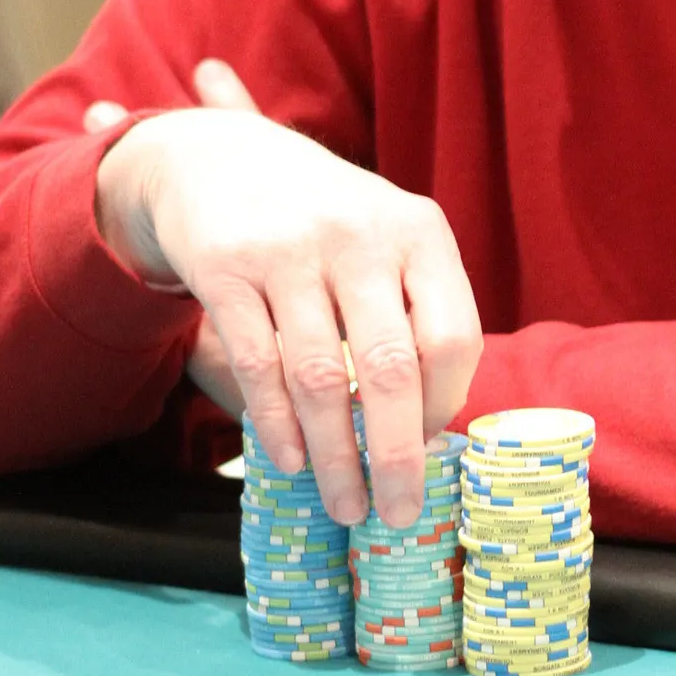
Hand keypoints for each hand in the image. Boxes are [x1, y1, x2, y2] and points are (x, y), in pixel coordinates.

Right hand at [90, 62, 481, 524]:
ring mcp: (289, 251)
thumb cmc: (327, 224)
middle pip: (390, 369)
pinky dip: (278, 426)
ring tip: (345, 505)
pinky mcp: (225, 269)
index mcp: (418, 232)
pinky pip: (261, 366)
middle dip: (395, 456)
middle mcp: (359, 236)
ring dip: (334, 457)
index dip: (445, 406)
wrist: (221, 160)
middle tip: (397, 515)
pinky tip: (291, 462)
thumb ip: (415, 315)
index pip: (453, 337)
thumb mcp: (387, 242)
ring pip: (321, 379)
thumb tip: (428, 431)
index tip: (430, 450)